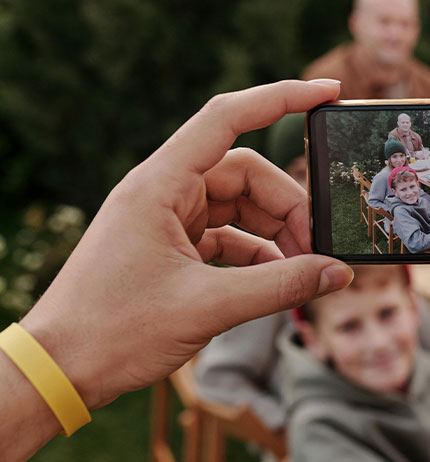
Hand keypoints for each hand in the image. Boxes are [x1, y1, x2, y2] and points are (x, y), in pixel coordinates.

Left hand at [19, 79, 353, 408]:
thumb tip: (336, 274)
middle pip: (246, 174)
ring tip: (303, 271)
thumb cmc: (113, 331)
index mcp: (160, 185)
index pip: (228, 118)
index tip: (328, 92)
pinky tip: (278, 282)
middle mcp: (162, 193)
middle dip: (288, 206)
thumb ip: (280, 285)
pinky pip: (228, 236)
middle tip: (317, 249)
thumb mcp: (208, 307)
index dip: (281, 99)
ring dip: (276, 234)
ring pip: (240, 206)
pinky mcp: (170, 248)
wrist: (60, 369)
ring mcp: (165, 220)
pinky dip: (258, 255)